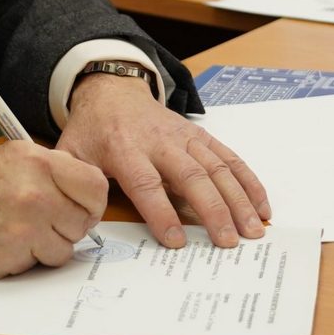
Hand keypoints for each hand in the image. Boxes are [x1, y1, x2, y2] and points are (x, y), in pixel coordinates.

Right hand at [0, 142, 108, 277]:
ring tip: (18, 229)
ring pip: (66, 247)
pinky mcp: (14, 255)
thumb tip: (83, 195)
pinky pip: (41, 263)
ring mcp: (26, 227)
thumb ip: (48, 172)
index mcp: (36, 160)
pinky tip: (4, 242)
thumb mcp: (8, 158)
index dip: (90, 200)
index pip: (95, 185)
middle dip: (68, 224)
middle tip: (42, 219)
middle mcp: (36, 192)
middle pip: (83, 220)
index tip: (80, 206)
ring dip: (48, 244)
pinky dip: (28, 258)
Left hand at [56, 74, 270, 248]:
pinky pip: (228, 157)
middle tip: (228, 242)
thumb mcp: (72, 154)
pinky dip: (248, 180)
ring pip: (216, 167)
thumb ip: (75, 185)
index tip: (176, 241)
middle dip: (212, 210)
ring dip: (237, 199)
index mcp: (123, 148)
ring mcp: (184, 137)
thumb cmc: (93, 131)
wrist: (113, 92)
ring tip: (253, 229)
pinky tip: (262, 205)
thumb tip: (81, 222)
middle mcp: (159, 141)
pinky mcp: (200, 136)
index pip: (145, 183)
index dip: (160, 213)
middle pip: (190, 176)